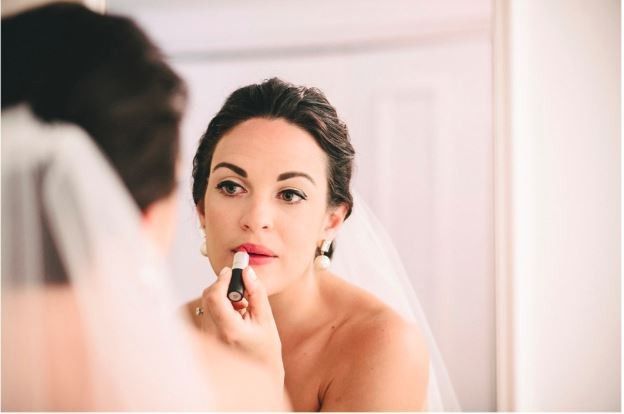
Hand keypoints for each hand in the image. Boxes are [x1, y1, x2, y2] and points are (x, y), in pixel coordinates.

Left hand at [201, 266, 283, 382]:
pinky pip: (207, 312)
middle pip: (208, 298)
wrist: (259, 376)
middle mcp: (213, 335)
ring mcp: (206, 338)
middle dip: (223, 286)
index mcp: (230, 330)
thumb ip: (256, 292)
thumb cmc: (265, 350)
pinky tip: (235, 315)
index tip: (233, 271)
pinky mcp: (204, 338)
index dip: (222, 280)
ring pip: (206, 304)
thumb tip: (247, 271)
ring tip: (241, 307)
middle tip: (241, 288)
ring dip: (222, 297)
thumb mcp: (266, 319)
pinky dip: (220, 307)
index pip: (215, 297)